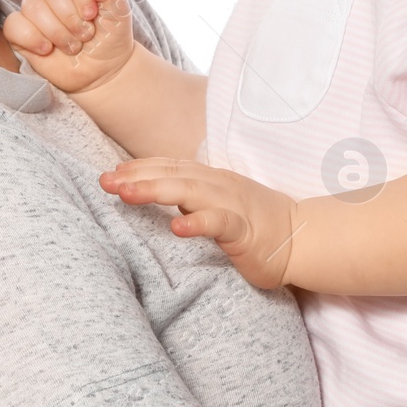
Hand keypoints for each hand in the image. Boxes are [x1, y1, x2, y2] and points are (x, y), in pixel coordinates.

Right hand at [2, 0, 135, 94]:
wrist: (102, 73)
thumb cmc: (110, 39)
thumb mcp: (120, 13)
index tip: (93, 15)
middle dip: (71, 17)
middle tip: (85, 35)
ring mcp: (36, 12)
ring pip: (32, 5)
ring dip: (56, 31)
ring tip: (72, 47)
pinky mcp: (22, 33)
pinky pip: (13, 25)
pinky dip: (31, 37)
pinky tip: (47, 49)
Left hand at [100, 158, 298, 289]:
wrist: (301, 239)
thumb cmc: (255, 223)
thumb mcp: (218, 203)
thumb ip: (190, 195)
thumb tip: (154, 191)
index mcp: (211, 178)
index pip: (170, 167)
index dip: (139, 167)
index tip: (109, 172)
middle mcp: (219, 185)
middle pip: (172, 175)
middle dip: (137, 176)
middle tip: (104, 181)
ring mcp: (233, 205)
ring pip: (190, 192)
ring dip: (155, 191)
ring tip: (126, 193)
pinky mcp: (245, 231)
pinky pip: (219, 223)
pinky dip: (197, 222)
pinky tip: (176, 227)